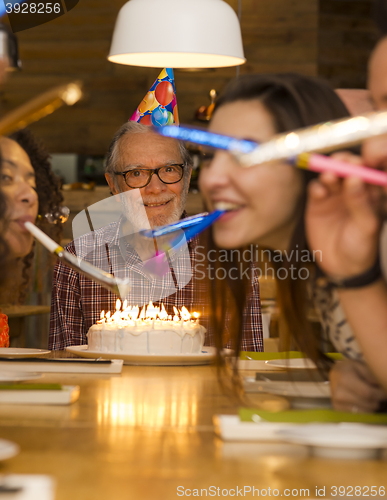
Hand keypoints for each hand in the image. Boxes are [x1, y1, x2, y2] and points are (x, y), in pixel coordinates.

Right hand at [305, 152, 381, 278]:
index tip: (358, 162)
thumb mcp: (366, 225)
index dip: (363, 163)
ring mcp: (334, 196)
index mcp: (370, 194)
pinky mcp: (317, 203)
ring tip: (329, 178)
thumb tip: (354, 177)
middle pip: (347, 168)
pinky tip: (319, 193)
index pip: (368, 171)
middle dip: (344, 163)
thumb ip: (360, 202)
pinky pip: (315, 188)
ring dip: (329, 173)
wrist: (341, 267)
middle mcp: (352, 191)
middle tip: (339, 162)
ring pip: (331, 176)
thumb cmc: (361, 247)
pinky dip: (316, 187)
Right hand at [329, 359, 386, 412]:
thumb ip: (370, 375)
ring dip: (371, 406)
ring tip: (370, 398)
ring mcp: (338, 404)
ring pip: (366, 412)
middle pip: (369, 405)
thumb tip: (380, 387)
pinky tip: (363, 402)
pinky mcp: (338, 410)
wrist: (334, 374)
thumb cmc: (348, 368)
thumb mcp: (359, 365)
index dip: (381, 395)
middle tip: (378, 394)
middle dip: (377, 400)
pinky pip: (359, 416)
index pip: (368, 393)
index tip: (385, 393)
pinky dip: (364, 410)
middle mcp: (340, 394)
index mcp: (345, 380)